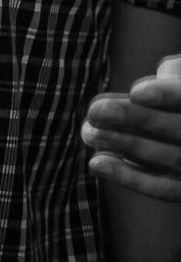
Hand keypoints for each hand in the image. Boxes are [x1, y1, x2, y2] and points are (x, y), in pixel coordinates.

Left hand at [85, 55, 180, 202]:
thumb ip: (176, 73)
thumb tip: (154, 83)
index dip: (167, 95)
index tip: (135, 92)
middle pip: (180, 130)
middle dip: (136, 119)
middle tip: (95, 111)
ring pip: (172, 159)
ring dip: (126, 145)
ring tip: (88, 132)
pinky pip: (166, 188)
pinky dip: (131, 177)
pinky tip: (97, 163)